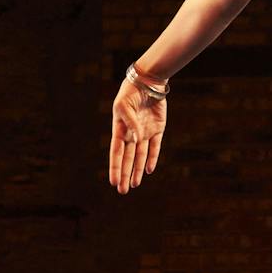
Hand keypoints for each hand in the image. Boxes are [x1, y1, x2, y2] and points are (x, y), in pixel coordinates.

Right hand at [108, 76, 166, 194]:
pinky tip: (149, 170)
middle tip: (122, 191)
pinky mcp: (158, 129)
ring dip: (138, 170)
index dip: (115, 167)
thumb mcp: (124, 105)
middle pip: (128, 158)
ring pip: (141, 156)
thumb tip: (137, 140)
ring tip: (134, 184)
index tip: (113, 181)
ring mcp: (145, 132)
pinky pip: (155, 147)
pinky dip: (152, 158)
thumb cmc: (131, 92)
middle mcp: (132, 133)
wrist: (148, 81)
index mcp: (120, 129)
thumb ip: (130, 123)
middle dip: (125, 174)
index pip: (116, 153)